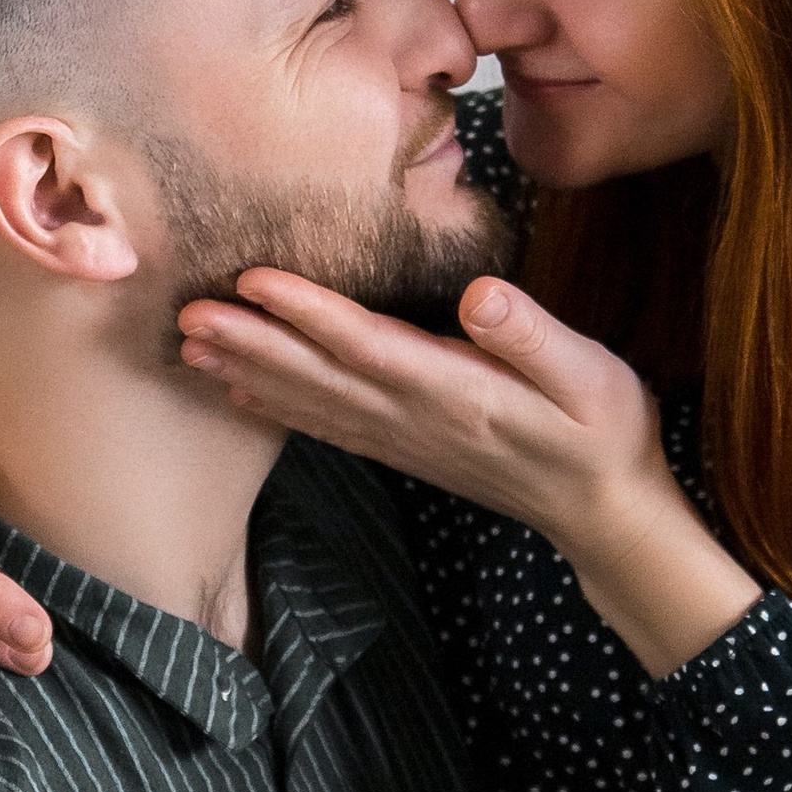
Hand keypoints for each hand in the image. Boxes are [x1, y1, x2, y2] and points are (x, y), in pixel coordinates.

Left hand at [179, 270, 759, 673]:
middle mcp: (417, 420)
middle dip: (250, 344)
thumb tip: (481, 295)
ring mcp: (404, 440)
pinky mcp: (403, 451)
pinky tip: (239, 394)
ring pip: (313, 404)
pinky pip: (328, 429)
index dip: (307, 314)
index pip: (368, 346)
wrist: (604, 511)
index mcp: (458, 393)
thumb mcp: (590, 373)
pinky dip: (279, 410)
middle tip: (187, 312)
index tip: (253, 280)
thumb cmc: (604, 431)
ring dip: (248, 375)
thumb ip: (532, 336)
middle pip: (319, 376)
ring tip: (189, 346)